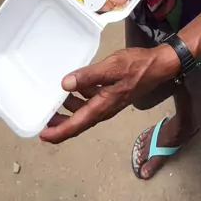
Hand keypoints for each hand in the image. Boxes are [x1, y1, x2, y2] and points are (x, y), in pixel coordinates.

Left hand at [40, 45, 178, 143]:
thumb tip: (64, 85)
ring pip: (83, 112)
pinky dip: (78, 98)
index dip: (58, 133)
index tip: (42, 135)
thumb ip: (88, 76)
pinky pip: (90, 102)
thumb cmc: (137, 66)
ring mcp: (108, 103)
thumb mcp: (111, 67)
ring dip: (67, 110)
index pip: (76, 125)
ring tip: (53, 101)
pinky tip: (73, 87)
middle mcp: (104, 109)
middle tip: (42, 117)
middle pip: (77, 123)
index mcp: (102, 106)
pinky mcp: (112, 95)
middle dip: (59, 123)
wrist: (159, 65)